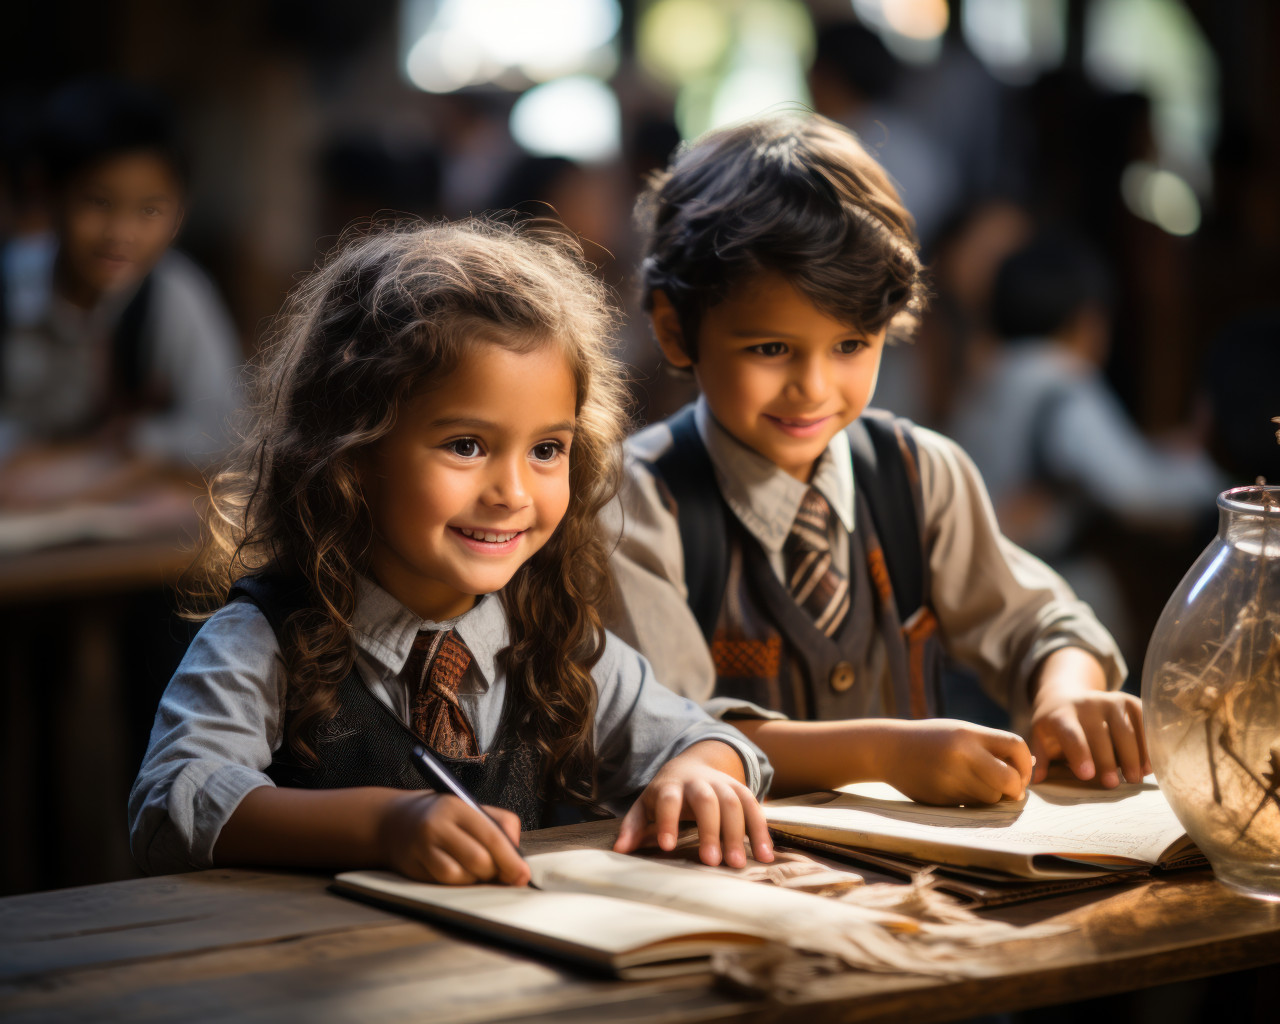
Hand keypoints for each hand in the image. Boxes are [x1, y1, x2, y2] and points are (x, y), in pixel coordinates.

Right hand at [378, 792, 528, 884]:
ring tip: (474, 869)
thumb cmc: (442, 817)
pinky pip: (443, 884)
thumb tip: (517, 854)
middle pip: (478, 860)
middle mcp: (437, 825)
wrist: (393, 822)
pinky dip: (456, 884)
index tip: (523, 875)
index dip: (510, 859)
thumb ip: (500, 825)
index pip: (491, 835)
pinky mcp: (412, 867)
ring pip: (460, 876)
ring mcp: (422, 847)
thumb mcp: (470, 809)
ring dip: (474, 879)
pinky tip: (457, 873)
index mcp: (457, 806)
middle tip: (498, 872)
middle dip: (494, 872)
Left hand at [613, 741, 774, 867]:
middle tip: (711, 862)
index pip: (668, 799)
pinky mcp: (740, 790)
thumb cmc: (664, 795)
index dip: (668, 820)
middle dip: (709, 830)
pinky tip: (765, 855)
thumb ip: (633, 827)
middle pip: (706, 800)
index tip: (668, 846)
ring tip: (738, 864)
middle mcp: (698, 782)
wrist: (691, 765)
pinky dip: (761, 831)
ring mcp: (722, 784)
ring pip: (733, 803)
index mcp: (670, 785)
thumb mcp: (644, 806)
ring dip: (738, 833)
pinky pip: (754, 807)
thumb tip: (619, 851)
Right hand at [880, 719, 1032, 804]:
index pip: (1016, 746)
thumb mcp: (960, 732)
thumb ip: (991, 747)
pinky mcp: (941, 798)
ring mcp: (950, 778)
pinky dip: (971, 803)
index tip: (1020, 773)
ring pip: (990, 798)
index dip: (1026, 764)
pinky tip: (955, 788)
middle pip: (1008, 780)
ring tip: (974, 784)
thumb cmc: (931, 739)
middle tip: (1010, 790)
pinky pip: (970, 807)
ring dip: (991, 797)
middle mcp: (961, 755)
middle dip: (1014, 789)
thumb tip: (1031, 765)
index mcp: (968, 734)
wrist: (888, 749)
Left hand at [1029, 647, 1149, 786]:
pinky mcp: (1128, 702)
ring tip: (1135, 779)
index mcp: (1061, 714)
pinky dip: (1148, 745)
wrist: (1067, 695)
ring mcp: (1110, 700)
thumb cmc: (1054, 726)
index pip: (1071, 733)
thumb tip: (1035, 780)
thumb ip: (1039, 758)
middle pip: (1101, 734)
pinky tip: (1148, 766)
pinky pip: (1143, 722)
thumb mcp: (1040, 737)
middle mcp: (1086, 704)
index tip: (1087, 775)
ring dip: (1133, 756)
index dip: (1079, 753)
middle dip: (1108, 761)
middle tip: (1113, 785)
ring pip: (1126, 730)